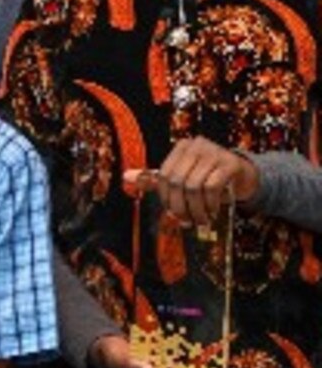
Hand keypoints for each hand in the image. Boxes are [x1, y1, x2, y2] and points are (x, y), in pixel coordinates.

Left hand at [125, 136, 258, 225]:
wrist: (242, 174)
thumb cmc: (206, 176)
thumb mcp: (181, 176)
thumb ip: (154, 178)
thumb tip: (125, 177)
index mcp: (181, 147)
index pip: (163, 176)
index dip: (166, 199)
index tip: (173, 215)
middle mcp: (196, 145)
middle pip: (177, 182)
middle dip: (181, 207)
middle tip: (188, 222)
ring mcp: (214, 152)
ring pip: (194, 186)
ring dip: (197, 209)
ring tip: (202, 220)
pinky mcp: (230, 163)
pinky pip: (212, 187)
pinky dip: (210, 204)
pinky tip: (213, 211)